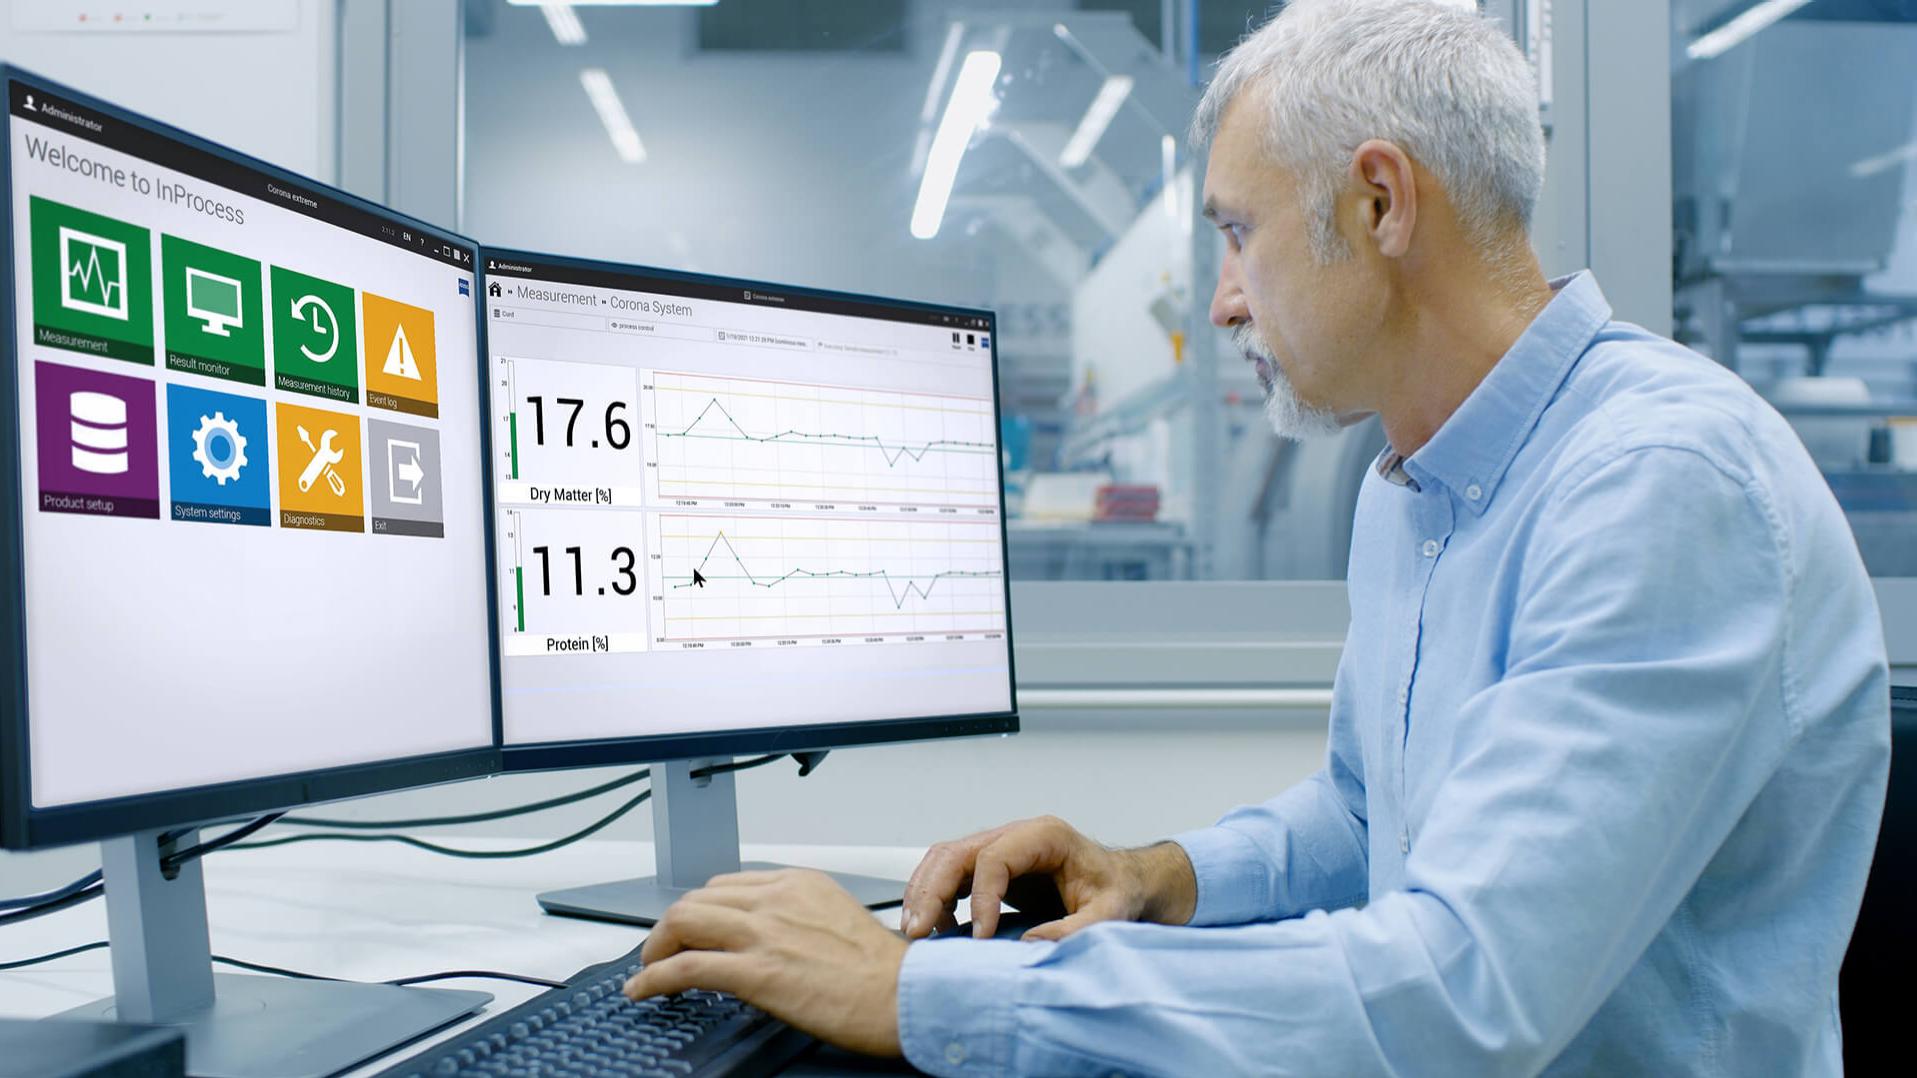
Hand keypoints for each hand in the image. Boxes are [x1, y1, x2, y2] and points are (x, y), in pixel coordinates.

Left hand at [621, 869, 906, 1056]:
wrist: (902, 996)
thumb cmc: (882, 970)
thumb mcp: (837, 918)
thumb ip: (798, 916)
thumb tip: (769, 937)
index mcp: (798, 883)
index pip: (727, 885)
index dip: (700, 909)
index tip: (692, 928)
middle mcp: (776, 899)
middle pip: (697, 899)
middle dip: (671, 925)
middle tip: (662, 949)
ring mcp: (764, 932)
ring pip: (683, 922)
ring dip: (655, 947)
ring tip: (648, 967)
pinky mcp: (755, 972)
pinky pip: (685, 967)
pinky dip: (653, 977)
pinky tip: (643, 989)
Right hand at [899, 815, 1196, 941]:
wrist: (1122, 882)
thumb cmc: (1117, 891)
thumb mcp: (1110, 912)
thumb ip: (1076, 929)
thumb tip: (1030, 946)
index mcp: (1045, 836)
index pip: (993, 858)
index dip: (981, 897)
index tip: (981, 937)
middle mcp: (1016, 835)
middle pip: (957, 852)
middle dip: (932, 891)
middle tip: (919, 931)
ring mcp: (1001, 848)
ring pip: (945, 859)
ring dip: (925, 893)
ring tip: (916, 931)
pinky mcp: (991, 866)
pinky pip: (952, 874)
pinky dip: (935, 897)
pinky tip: (936, 928)